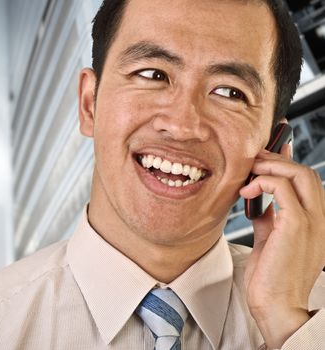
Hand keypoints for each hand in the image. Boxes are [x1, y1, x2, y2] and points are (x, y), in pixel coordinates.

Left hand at [239, 142, 324, 348]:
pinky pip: (283, 189)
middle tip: (252, 159)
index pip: (306, 181)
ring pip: (299, 174)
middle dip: (277, 159)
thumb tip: (257, 200)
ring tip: (248, 173)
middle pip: (305, 172)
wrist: (276, 305)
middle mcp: (318, 219)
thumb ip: (268, 217)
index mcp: (314, 222)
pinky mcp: (296, 225)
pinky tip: (247, 192)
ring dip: (269, 167)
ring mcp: (311, 221)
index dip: (288, 160)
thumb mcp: (270, 239)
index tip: (271, 147)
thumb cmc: (271, 278)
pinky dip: (264, 183)